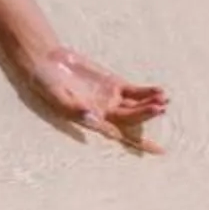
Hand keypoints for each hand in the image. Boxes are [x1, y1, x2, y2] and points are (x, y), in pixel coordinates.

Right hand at [29, 46, 169, 151]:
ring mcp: (110, 98)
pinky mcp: (113, 83)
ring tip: (164, 100)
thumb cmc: (44, 83)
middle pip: (131, 118)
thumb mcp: (55, 95)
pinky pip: (134, 91)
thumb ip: (73, 107)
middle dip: (146, 115)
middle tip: (159, 109)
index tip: (153, 148)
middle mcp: (104, 113)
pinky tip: (160, 91)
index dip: (136, 143)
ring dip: (150, 104)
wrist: (45, 61)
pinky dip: (147, 92)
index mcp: (91, 121)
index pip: (118, 135)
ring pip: (136, 105)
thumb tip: (93, 116)